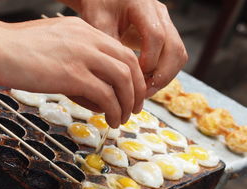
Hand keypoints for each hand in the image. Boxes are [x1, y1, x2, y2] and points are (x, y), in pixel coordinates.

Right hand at [0, 17, 146, 126]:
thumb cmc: (16, 47)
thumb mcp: (53, 43)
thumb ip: (73, 56)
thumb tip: (85, 81)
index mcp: (84, 31)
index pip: (121, 51)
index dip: (133, 74)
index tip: (131, 91)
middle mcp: (88, 40)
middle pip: (129, 65)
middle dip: (137, 90)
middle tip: (134, 107)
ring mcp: (82, 56)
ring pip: (123, 80)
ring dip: (127, 103)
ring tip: (122, 118)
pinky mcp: (72, 75)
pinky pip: (105, 95)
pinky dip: (113, 110)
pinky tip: (110, 120)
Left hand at [67, 0, 187, 95]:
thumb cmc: (99, 6)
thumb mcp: (97, 23)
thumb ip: (109, 46)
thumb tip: (118, 77)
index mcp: (142, 6)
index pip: (156, 36)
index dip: (149, 60)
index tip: (135, 77)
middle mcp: (159, 13)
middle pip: (175, 48)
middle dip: (162, 75)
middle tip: (143, 93)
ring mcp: (166, 22)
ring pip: (179, 54)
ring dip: (165, 76)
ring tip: (144, 91)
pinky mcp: (165, 33)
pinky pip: (173, 56)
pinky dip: (163, 72)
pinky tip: (146, 82)